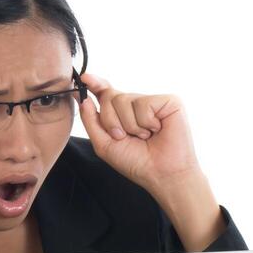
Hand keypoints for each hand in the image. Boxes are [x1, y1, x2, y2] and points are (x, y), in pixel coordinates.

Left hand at [77, 72, 201, 191]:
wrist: (161, 174)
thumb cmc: (136, 161)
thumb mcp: (104, 144)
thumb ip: (91, 121)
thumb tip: (84, 98)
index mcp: (120, 113)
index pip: (105, 92)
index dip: (95, 84)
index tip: (85, 78)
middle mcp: (135, 104)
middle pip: (109, 96)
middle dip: (111, 121)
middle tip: (125, 137)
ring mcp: (152, 101)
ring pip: (124, 99)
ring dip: (130, 125)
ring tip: (144, 136)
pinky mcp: (168, 101)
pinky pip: (143, 104)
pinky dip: (145, 122)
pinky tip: (157, 130)